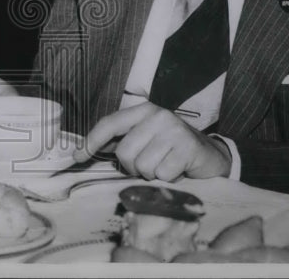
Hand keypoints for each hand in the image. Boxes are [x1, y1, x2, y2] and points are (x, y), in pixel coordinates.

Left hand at [73, 102, 231, 180]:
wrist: (211, 155)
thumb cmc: (172, 149)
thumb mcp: (147, 138)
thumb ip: (124, 141)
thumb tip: (86, 152)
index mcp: (143, 110)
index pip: (110, 123)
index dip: (91, 141)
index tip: (77, 157)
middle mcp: (157, 115)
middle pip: (124, 153)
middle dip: (133, 167)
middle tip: (150, 165)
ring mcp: (173, 130)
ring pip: (142, 166)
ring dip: (152, 174)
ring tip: (165, 166)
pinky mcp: (187, 147)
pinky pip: (162, 174)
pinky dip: (167, 178)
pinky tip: (177, 169)